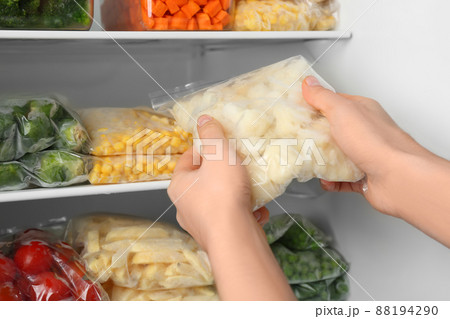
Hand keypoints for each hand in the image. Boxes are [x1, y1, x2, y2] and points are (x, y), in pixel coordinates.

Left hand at [168, 115, 268, 250]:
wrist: (235, 238)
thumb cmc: (222, 195)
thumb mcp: (219, 153)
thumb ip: (212, 134)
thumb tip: (204, 119)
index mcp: (179, 185)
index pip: (187, 159)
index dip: (204, 148)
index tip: (220, 144)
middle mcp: (186, 206)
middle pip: (204, 180)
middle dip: (223, 172)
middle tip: (237, 164)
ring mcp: (202, 224)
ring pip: (220, 200)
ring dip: (236, 192)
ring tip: (250, 186)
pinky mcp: (219, 237)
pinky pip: (232, 218)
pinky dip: (245, 212)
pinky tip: (257, 209)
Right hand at [302, 76, 428, 216]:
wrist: (397, 177)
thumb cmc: (376, 142)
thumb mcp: (342, 110)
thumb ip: (323, 97)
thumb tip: (310, 83)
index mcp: (363, 111)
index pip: (335, 102)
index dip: (316, 104)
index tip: (298, 109)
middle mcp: (366, 132)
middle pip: (334, 130)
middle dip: (316, 135)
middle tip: (300, 137)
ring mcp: (366, 155)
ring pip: (338, 155)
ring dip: (323, 159)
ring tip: (311, 158)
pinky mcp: (364, 177)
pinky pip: (343, 178)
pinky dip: (332, 180)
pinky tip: (326, 179)